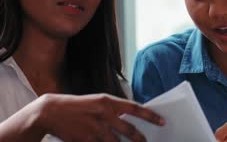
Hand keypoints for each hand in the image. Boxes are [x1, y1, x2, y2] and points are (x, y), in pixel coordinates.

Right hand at [35, 93, 163, 141]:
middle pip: (129, 131)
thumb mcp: (98, 101)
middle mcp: (103, 114)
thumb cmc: (79, 106)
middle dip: (140, 140)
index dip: (151, 116)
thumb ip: (115, 110)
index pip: (135, 109)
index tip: (162, 122)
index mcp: (108, 101)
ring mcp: (94, 129)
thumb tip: (131, 119)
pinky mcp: (85, 140)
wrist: (51, 111)